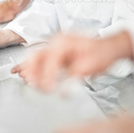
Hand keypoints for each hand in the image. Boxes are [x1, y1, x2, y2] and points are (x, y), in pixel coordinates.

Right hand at [11, 32, 132, 90]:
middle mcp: (57, 42)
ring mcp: (55, 46)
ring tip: (27, 82)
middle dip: (32, 72)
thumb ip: (75, 77)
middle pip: (37, 55)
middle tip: (33, 86)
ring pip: (35, 57)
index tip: (48, 89)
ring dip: (30, 71)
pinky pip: (40, 60)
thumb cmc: (102, 53)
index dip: (48, 76)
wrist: (109, 47)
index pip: (51, 60)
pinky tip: (24, 74)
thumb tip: (63, 90)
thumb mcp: (91, 66)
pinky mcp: (55, 53)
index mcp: (65, 43)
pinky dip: (32, 68)